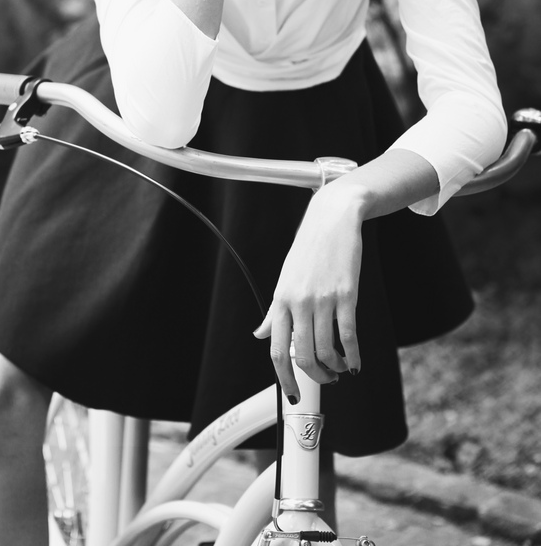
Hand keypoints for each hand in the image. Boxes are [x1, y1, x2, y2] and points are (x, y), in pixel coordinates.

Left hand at [253, 185, 364, 397]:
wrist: (332, 219)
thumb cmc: (308, 250)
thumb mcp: (285, 279)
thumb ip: (275, 312)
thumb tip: (261, 334)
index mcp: (281, 300)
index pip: (277, 350)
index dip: (285, 379)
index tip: (294, 395)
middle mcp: (299, 302)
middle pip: (303, 356)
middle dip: (316, 378)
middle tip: (326, 380)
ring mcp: (323, 299)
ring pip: (326, 349)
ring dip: (334, 368)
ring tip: (339, 369)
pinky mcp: (347, 294)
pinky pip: (348, 335)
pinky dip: (352, 356)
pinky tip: (354, 362)